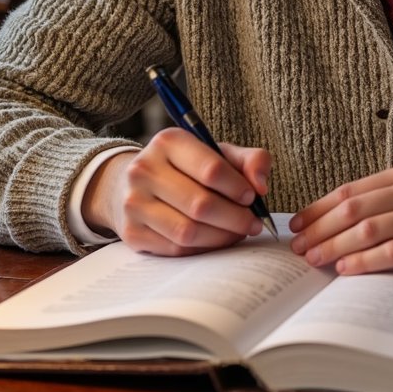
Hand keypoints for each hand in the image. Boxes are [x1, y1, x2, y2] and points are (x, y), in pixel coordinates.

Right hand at [82, 128, 271, 255]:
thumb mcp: (219, 153)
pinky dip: (203, 249)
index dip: (238, 188)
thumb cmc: (188, 167)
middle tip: (253, 223)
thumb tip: (261, 185)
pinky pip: (176, 249)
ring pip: (188, 231)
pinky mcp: (131, 233)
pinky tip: (215, 240)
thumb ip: (250, 160)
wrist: (135, 184)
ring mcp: (134, 203)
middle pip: (201, 204)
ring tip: (238, 233)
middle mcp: (144, 170)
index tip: (253, 197)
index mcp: (169, 142)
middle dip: (235, 218)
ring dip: (221, 237)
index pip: (212, 169)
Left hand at [288, 161, 392, 274]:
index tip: (295, 225)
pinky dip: (367, 260)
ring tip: (314, 260)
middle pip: (355, 208)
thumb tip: (337, 223)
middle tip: (297, 248)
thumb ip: (389, 201)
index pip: (351, 190)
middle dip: (320, 228)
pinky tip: (348, 269)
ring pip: (372, 228)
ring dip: (336, 245)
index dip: (319, 208)